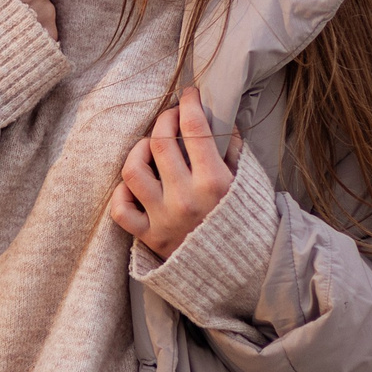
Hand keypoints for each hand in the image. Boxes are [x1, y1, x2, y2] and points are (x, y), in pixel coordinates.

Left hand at [109, 86, 233, 258]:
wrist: (246, 277)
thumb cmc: (250, 225)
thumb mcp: (250, 184)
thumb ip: (234, 151)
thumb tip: (220, 120)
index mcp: (215, 182)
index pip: (193, 128)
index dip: (188, 104)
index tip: (189, 95)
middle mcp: (185, 198)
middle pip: (160, 141)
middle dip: (164, 119)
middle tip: (171, 116)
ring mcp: (163, 218)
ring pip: (133, 170)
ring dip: (139, 150)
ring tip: (150, 146)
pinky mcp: (149, 238)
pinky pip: (121, 209)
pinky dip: (122, 192)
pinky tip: (136, 184)